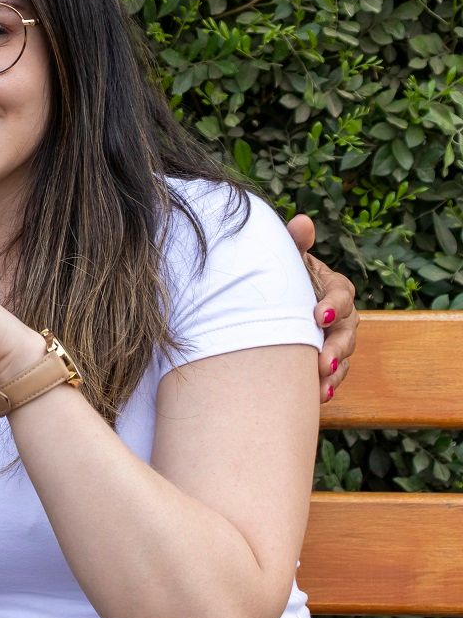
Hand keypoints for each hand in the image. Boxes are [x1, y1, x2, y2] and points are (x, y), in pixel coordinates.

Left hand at [286, 214, 358, 402]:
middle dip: (336, 348)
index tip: (318, 314)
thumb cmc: (283, 275)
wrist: (271, 300)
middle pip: (347, 333)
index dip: (333, 305)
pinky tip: (318, 396)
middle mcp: (342, 316)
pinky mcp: (326, 360)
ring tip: (321, 385)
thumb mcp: (288, 258)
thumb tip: (301, 221)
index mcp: (335, 288)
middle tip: (322, 361)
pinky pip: (333, 375)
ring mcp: (336, 340)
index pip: (342, 295)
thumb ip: (295, 242)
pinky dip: (327, 385)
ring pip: (342, 358)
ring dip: (333, 372)